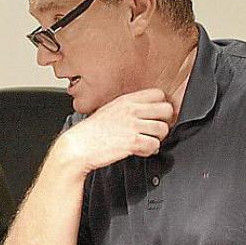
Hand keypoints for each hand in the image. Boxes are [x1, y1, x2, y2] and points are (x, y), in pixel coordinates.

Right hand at [54, 89, 172, 175]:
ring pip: (163, 129)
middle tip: (155, 129)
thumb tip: (147, 110)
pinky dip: (150, 151)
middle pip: (166, 110)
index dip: (160, 105)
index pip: (158, 94)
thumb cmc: (91, 131)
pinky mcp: (133, 142)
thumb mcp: (110, 110)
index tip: (157, 115)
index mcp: (126, 100)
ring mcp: (132, 126)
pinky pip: (154, 145)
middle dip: (164, 121)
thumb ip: (128, 107)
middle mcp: (131, 110)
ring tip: (146, 142)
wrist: (78, 146)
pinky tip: (140, 150)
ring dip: (157, 138)